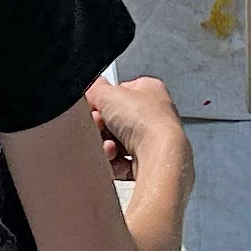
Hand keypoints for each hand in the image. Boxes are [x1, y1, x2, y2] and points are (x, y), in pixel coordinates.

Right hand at [89, 73, 188, 187]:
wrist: (159, 156)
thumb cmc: (146, 121)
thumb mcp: (109, 93)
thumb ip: (96, 88)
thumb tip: (91, 90)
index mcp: (150, 90)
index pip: (119, 92)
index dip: (103, 102)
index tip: (94, 108)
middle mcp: (155, 114)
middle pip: (115, 121)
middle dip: (103, 127)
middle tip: (100, 127)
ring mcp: (154, 139)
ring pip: (117, 143)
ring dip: (107, 145)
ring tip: (110, 146)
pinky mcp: (149, 161)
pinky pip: (122, 163)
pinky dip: (115, 162)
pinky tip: (116, 159)